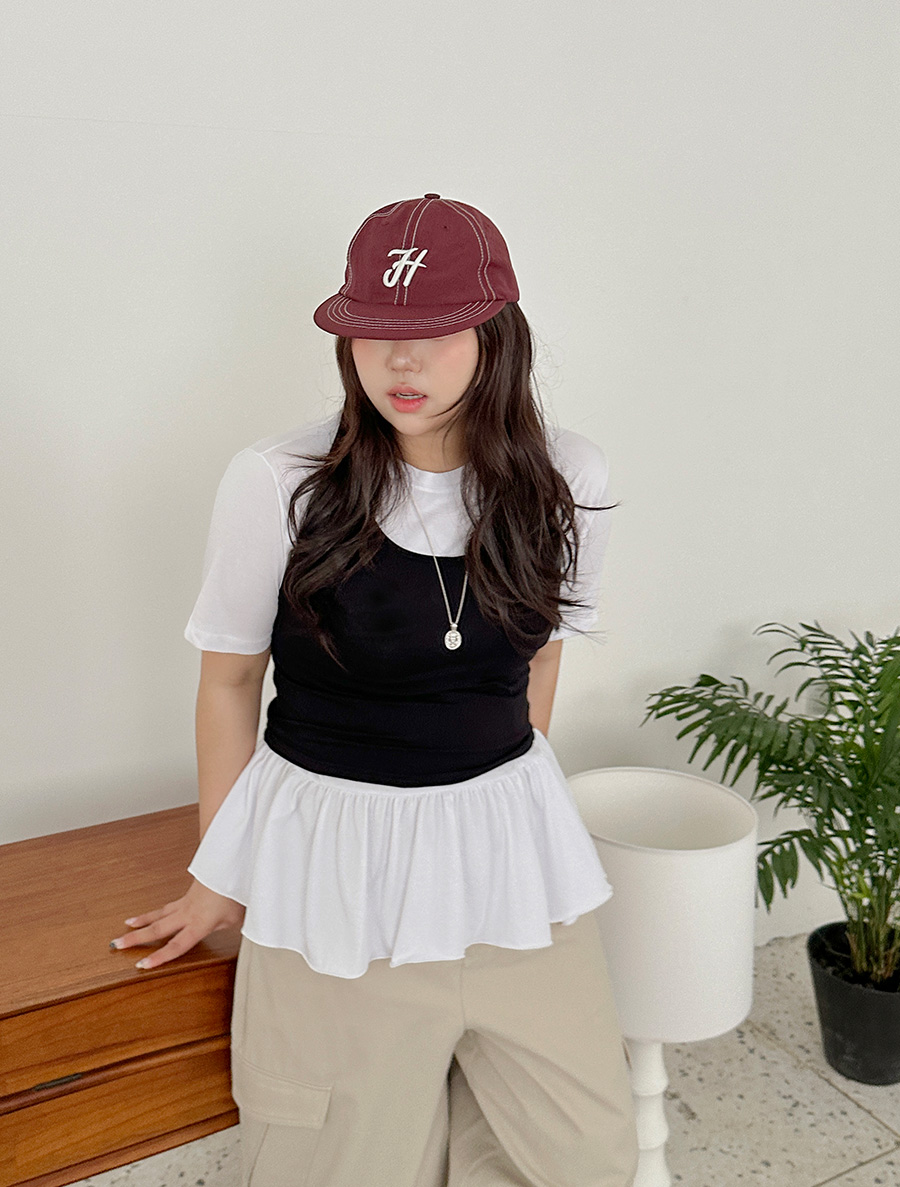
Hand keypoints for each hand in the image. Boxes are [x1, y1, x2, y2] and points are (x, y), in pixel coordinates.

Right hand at [110, 878, 244, 969]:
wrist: (230, 861)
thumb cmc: (236, 890)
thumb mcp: (240, 917)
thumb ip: (233, 929)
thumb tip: (236, 936)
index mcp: (200, 922)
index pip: (176, 945)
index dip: (159, 957)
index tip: (141, 965)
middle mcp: (188, 913)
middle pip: (157, 928)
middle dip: (135, 938)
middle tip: (115, 944)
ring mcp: (186, 902)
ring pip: (159, 914)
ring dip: (142, 921)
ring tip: (126, 925)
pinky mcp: (189, 894)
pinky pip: (169, 906)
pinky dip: (157, 911)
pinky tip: (153, 914)